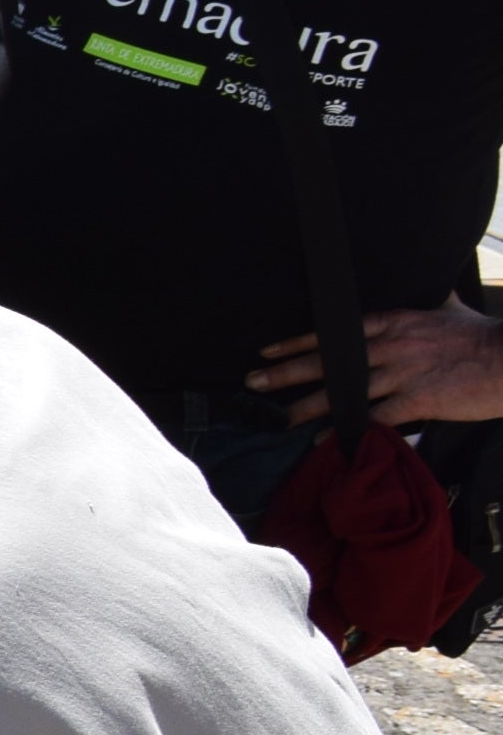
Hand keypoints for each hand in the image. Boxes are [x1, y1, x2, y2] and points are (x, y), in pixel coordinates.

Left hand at [247, 308, 502, 429]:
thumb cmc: (482, 337)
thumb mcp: (449, 311)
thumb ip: (430, 305)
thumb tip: (431, 293)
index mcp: (393, 323)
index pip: (333, 332)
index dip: (297, 342)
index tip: (267, 351)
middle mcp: (390, 346)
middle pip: (328, 361)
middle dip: (286, 373)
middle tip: (253, 384)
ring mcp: (401, 373)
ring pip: (342, 391)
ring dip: (306, 407)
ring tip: (277, 420)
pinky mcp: (417, 398)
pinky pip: (372, 417)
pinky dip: (345, 429)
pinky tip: (322, 441)